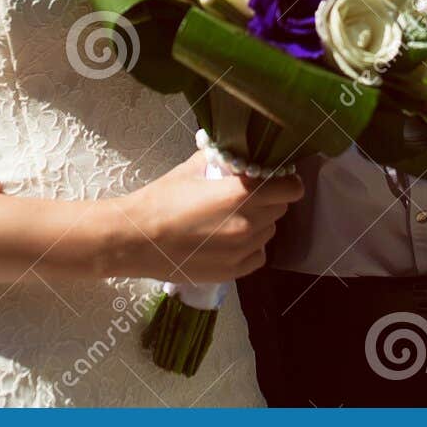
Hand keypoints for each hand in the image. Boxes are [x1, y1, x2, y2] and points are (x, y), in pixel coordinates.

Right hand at [110, 150, 303, 282]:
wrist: (136, 240)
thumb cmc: (161, 200)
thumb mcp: (192, 169)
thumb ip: (221, 160)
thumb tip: (238, 154)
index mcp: (241, 194)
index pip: (291, 188)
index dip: (287, 181)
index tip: (277, 179)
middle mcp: (248, 224)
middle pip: (281, 209)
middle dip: (270, 199)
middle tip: (248, 196)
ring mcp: (242, 251)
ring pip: (269, 232)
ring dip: (260, 223)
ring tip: (233, 219)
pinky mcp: (233, 272)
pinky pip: (258, 255)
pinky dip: (251, 247)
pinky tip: (230, 240)